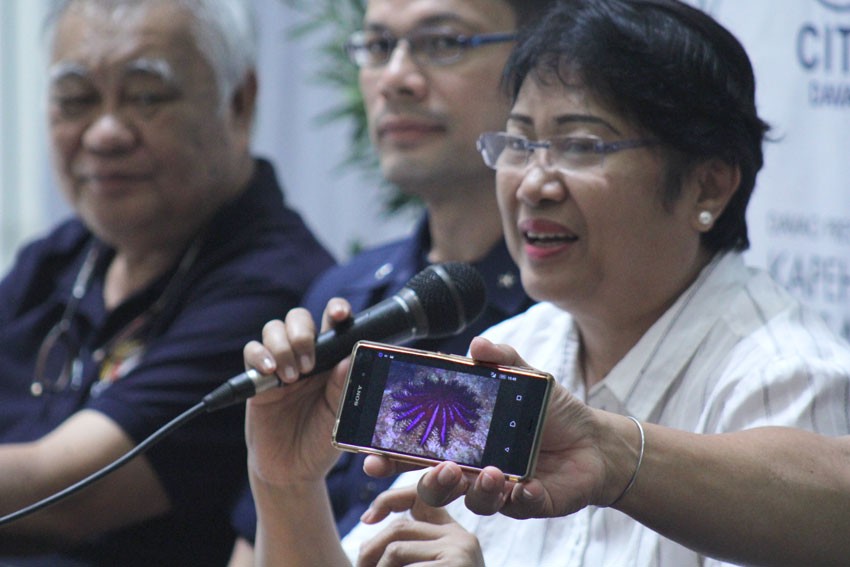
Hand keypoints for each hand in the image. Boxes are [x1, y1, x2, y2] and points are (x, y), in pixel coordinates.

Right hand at [244, 299, 352, 486]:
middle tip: (310, 363)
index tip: (339, 314)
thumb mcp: (339, 415)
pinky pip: (251, 351)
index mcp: (332, 359)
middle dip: (302, 331)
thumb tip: (349, 359)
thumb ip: (343, 387)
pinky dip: (259, 355)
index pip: (334, 324)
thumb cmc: (321, 439)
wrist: (293, 469)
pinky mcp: (257, 378)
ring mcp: (280, 364)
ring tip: (293, 376)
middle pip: (299, 318)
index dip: (336, 310)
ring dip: (282, 346)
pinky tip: (270, 372)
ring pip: (274, 329)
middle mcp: (306, 356)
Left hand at [357, 485, 483, 566]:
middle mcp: (461, 538)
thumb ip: (407, 545)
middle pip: (400, 527)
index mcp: (454, 536)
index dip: (391, 499)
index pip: (422, 497)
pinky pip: (403, 566)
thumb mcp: (425, 563)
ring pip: (396, 548)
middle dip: (371, 549)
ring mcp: (459, 550)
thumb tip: (370, 519)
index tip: (368, 518)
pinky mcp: (455, 564)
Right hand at [369, 336, 630, 518]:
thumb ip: (501, 358)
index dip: (390, 456)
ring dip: (476, 490)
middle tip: (440, 468)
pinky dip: (518, 499)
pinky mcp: (527, 503)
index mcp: (461, 440)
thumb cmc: (550, 410)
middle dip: (429, 482)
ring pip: (472, 501)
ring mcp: (497, 488)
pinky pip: (515, 508)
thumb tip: (477, 343)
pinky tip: (524, 486)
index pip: (416, 450)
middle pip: (435, 485)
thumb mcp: (525, 376)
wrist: (594, 440)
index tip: (371, 457)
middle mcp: (472, 468)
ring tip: (491, 472)